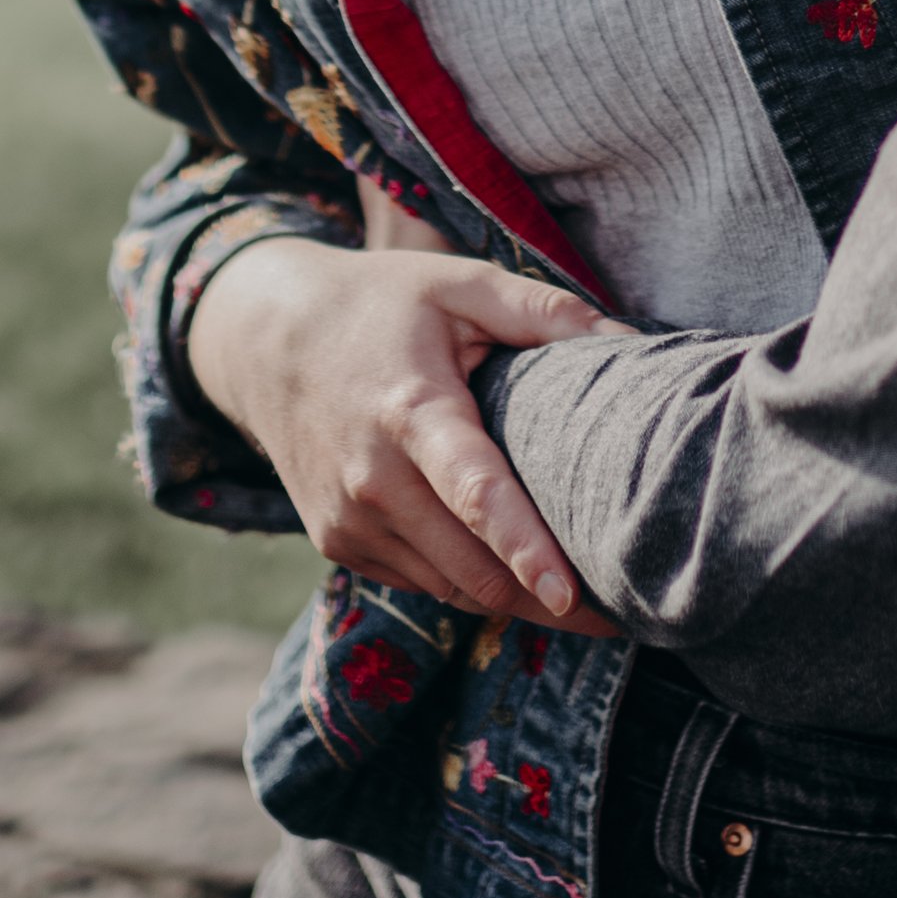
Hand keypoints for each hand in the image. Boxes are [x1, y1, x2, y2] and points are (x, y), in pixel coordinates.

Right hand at [188, 232, 623, 631]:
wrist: (266, 341)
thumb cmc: (379, 304)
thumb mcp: (459, 284)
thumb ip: (544, 312)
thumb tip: (631, 342)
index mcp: (411, 413)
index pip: (474, 495)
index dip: (525, 548)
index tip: (571, 593)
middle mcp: (373, 482)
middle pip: (471, 567)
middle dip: (546, 601)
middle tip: (622, 613)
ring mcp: (349, 522)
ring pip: (451, 588)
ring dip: (513, 601)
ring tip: (585, 607)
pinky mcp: (338, 543)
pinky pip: (422, 581)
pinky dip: (469, 583)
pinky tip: (514, 574)